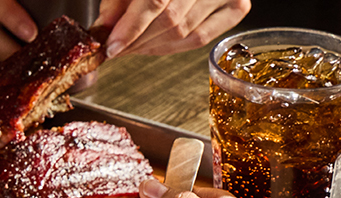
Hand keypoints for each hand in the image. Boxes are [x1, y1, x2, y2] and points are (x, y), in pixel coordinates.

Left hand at [94, 0, 249, 56]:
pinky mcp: (236, 6)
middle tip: (116, 49)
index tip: (112, 46)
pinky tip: (154, 46)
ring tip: (131, 47)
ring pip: (184, 33)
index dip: (132, 28)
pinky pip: (201, 38)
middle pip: (170, 22)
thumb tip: (104, 31)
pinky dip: (173, 47)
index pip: (156, 1)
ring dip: (152, 46)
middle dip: (138, 41)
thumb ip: (117, 2)